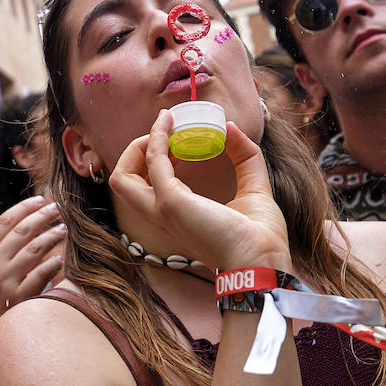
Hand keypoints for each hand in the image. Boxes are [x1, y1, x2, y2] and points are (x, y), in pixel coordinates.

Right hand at [0, 196, 64, 353]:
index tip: (38, 200)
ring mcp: (4, 282)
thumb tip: (12, 243)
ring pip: (34, 249)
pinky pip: (41, 275)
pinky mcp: (17, 299)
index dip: (22, 209)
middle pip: (21, 231)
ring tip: (63, 229)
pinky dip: (53, 265)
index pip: (2, 223)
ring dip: (52, 236)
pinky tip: (62, 259)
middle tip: (57, 208)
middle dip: (42, 216)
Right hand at [110, 110, 289, 269]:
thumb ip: (244, 157)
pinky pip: (153, 162)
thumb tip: (230, 128)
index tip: (174, 141)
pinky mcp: (171, 202)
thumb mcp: (252, 189)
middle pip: (123, 184)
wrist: (263, 261)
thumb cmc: (261, 237)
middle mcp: (162, 219)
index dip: (153, 163)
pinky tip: (170, 124)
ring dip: (139, 146)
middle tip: (164, 135)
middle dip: (136, 153)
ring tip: (163, 127)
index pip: (144, 192)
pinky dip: (157, 138)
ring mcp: (162, 210)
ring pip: (123, 177)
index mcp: (177, 221)